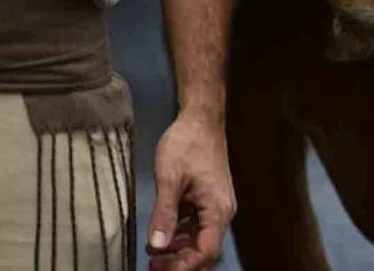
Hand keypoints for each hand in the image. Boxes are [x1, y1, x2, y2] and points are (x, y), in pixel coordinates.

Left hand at [147, 109, 234, 270]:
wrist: (200, 117)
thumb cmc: (187, 143)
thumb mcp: (170, 178)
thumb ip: (164, 213)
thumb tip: (157, 245)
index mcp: (217, 210)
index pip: (205, 250)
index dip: (185, 265)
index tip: (162, 270)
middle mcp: (221, 211)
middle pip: (203, 248)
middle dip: (179, 261)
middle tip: (153, 266)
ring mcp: (214, 205)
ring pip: (198, 238)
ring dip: (178, 248)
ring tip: (152, 254)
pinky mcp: (207, 198)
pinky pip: (195, 224)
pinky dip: (179, 233)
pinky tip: (161, 235)